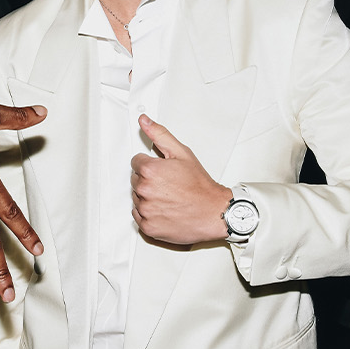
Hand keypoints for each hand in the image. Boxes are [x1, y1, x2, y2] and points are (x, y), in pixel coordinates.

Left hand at [130, 115, 230, 244]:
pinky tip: (166, 209)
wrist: (213, 213)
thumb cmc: (200, 186)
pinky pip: (139, 216)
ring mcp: (145, 210)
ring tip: (169, 198)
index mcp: (149, 170)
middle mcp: (144, 190)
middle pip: (136, 180)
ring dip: (149, 197)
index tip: (164, 172)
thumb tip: (144, 121)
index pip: (136, 162)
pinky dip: (150, 214)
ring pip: (137, 198)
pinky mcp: (147, 227)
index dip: (151, 165)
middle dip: (149, 181)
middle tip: (169, 185)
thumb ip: (159, 135)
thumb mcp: (182, 153)